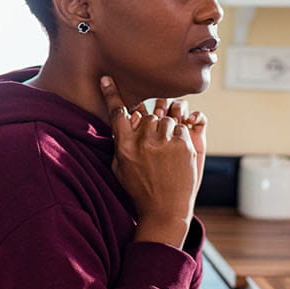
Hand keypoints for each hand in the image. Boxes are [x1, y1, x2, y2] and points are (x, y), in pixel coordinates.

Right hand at [102, 77, 198, 245]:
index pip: (117, 113)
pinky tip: (177, 155)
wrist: (164, 211)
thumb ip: (119, 145)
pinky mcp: (182, 144)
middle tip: (156, 146)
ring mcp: (164, 142)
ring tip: (167, 152)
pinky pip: (181, 127)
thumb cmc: (140, 192)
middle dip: (152, 126)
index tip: (107, 78)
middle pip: (148, 115)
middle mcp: (142, 141)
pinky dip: (180, 137)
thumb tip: (119, 127)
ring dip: (167, 131)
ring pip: (165, 119)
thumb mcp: (119, 169)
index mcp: (124, 146)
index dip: (111, 94)